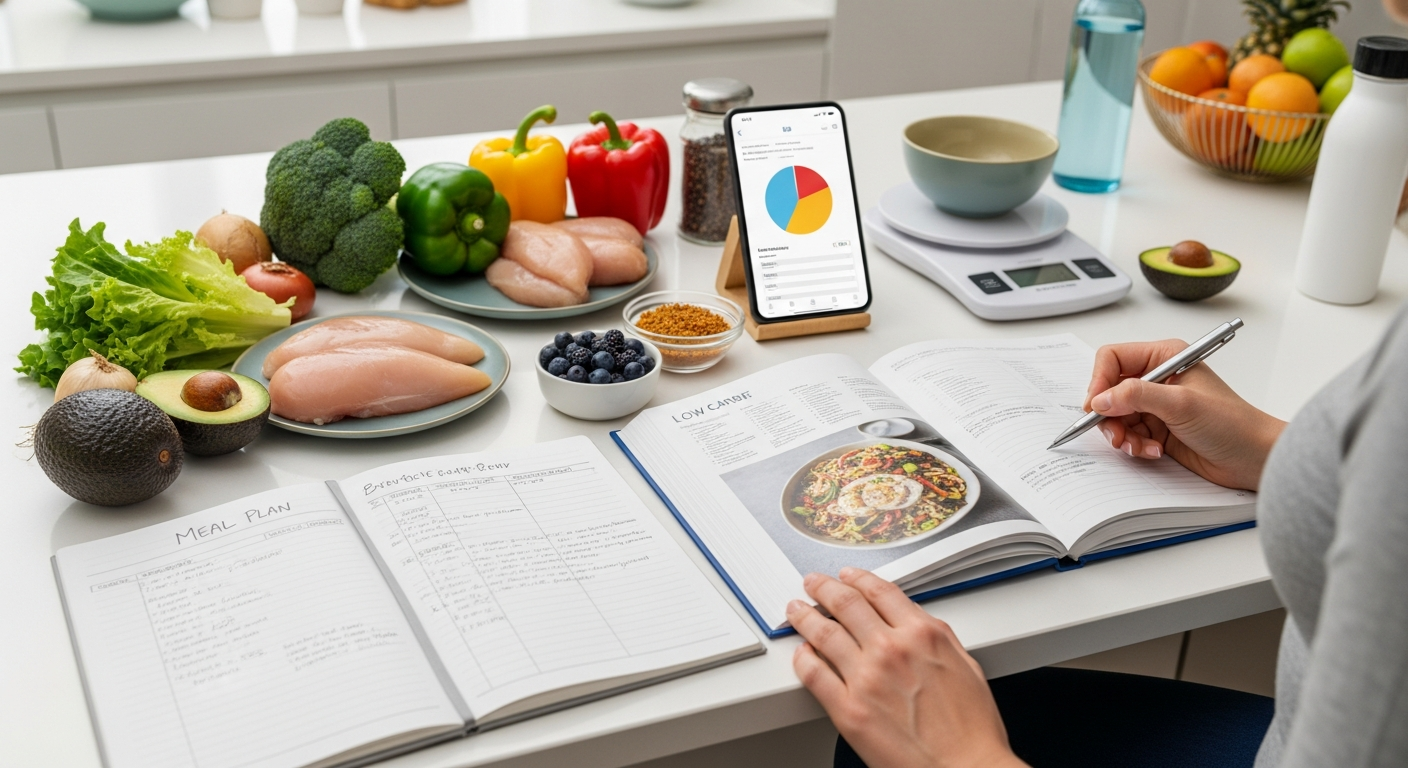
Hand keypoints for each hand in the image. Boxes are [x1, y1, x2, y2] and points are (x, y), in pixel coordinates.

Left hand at [787, 569, 1025, 767]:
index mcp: (922, 634)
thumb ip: (935, 638)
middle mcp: (891, 649)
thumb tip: (915, 624)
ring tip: (796, 610)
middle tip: (812, 583)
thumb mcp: (965, 665)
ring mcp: (866, 678)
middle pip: (845, 604)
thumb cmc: (971, 729)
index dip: (857, 578)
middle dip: (823, 588)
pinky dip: (803, 659)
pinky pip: (814, 675)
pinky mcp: (848, 709)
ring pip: (823, 634)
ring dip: (805, 616)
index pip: (880, 591)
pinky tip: (802, 653)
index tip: (846, 575)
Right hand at [1083, 339, 1284, 490]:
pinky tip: (1153, 451)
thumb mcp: (1181, 404)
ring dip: (1123, 435)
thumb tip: (1101, 399)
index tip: (1096, 407)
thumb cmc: (1233, 424)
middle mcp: (1158, 378)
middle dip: (1110, 415)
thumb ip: (1137, 396)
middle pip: (1109, 390)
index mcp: (1165, 357)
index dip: (1099, 381)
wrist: (1254, 458)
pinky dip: (1135, 446)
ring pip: (1116, 416)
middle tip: (1117, 434)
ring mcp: (1157, 405)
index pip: (1113, 359)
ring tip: (1140, 446)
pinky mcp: (1157, 428)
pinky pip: (1129, 434)